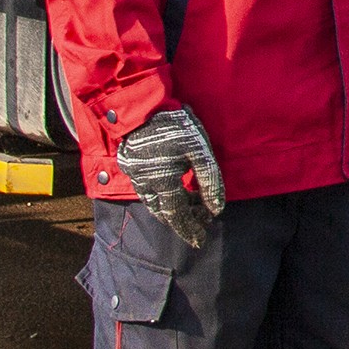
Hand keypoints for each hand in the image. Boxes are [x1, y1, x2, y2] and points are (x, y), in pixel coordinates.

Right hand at [120, 104, 226, 249]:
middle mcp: (146, 184)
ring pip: (154, 203)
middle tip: (202, 222)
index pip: (177, 216)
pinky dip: (162, 197)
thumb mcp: (199, 150)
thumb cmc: (174, 127)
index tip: (200, 241)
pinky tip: (174, 190)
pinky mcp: (131, 166)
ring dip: (173, 209)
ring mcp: (136, 175)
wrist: (140, 107)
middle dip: (184, 221)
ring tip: (193, 206)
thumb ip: (209, 180)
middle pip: (165, 213)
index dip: (189, 229)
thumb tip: (217, 208)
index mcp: (162, 182)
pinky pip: (147, 191)